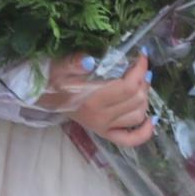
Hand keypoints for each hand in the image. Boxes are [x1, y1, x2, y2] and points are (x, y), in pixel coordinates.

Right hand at [42, 52, 157, 147]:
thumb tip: (89, 61)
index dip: (140, 70)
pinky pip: (129, 140)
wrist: (43, 96)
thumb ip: (73, 63)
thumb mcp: (59, 66)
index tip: (141, 55)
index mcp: (91, 100)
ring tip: (140, 84)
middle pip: (136, 100)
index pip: (128, 86)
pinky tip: (151, 120)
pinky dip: (144, 132)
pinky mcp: (104, 133)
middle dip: (143, 80)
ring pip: (137, 115)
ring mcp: (104, 127)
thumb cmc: (53, 78)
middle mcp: (100, 117)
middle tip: (139, 68)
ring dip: (145, 98)